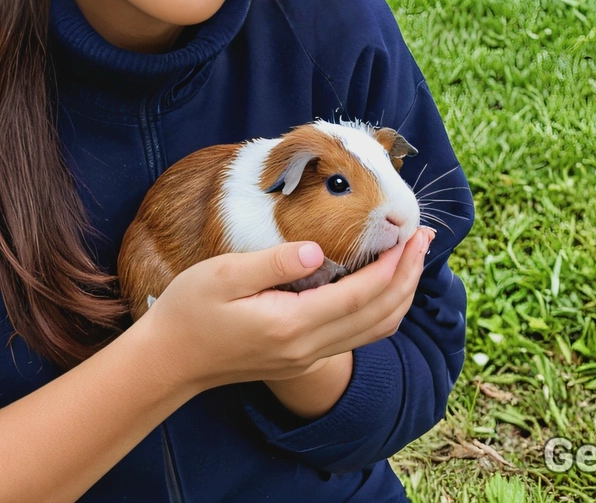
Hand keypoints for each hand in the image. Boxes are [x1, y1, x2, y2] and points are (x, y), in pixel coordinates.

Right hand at [141, 226, 437, 395]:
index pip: (361, 296)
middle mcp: (308, 348)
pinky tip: (381, 284)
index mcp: (292, 324)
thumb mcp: (225, 274)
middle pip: (379, 316)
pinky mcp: (301, 356)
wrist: (170, 360)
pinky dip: (381, 309)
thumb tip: (318, 249)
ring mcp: (307, 357)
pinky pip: (357, 335)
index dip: (394, 266)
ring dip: (400, 294)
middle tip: (425, 237)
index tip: (412, 234)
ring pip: (374, 331)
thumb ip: (275, 261)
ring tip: (413, 257)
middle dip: (409, 275)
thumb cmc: (190, 309)